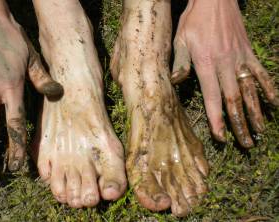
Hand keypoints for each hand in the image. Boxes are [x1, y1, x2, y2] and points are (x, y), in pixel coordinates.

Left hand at [172, 0, 277, 147]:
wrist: (215, 0)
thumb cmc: (194, 21)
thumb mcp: (180, 40)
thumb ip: (180, 63)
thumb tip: (176, 83)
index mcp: (206, 64)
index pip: (212, 98)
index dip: (217, 119)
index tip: (221, 137)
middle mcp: (225, 65)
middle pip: (233, 100)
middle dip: (239, 123)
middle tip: (246, 143)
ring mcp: (240, 59)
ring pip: (250, 91)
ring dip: (255, 112)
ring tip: (259, 131)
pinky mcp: (249, 53)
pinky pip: (261, 73)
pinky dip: (268, 89)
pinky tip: (274, 104)